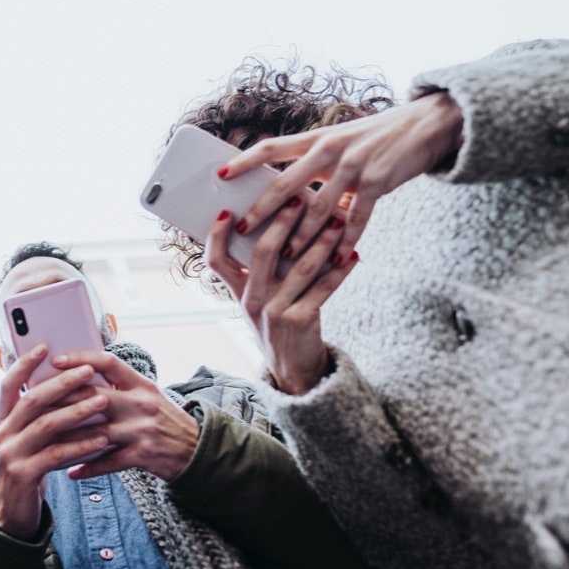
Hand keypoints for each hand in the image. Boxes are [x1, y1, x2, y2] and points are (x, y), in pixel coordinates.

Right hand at [0, 345, 111, 538]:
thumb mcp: (28, 439)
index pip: (8, 384)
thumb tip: (70, 385)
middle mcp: (2, 433)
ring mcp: (10, 455)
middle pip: (31, 400)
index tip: (44, 346)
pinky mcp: (23, 475)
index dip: (24, 364)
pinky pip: (55, 454)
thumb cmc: (29, 468)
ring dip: (76, 411)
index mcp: (2, 420)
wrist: (13, 514)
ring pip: (45, 425)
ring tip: (102, 401)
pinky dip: (80, 445)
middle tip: (88, 371)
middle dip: (61, 383)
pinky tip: (101, 439)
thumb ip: (40, 417)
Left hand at [46, 350, 199, 481]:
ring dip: (66, 439)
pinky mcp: (142, 455)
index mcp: (140, 383)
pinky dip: (87, 467)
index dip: (80, 359)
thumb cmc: (164, 419)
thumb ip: (120, 385)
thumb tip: (81, 373)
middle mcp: (141, 403)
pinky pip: (107, 462)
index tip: (55, 360)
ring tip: (43, 441)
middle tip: (34, 403)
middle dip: (62, 400)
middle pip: (94, 397)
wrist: (196, 450)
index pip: (108, 362)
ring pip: (95, 432)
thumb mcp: (147, 394)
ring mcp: (141, 430)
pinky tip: (69, 472)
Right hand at [204, 194, 357, 394]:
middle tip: (298, 199)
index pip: (216, 261)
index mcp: (238, 292)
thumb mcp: (260, 301)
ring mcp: (275, 312)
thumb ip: (262, 272)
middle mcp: (252, 300)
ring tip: (337, 221)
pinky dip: (341, 271)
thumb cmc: (278, 324)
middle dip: (281, 222)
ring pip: (300, 267)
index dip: (217, 235)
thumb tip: (280, 226)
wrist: (293, 369)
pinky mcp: (300, 321)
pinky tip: (353, 255)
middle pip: (262, 253)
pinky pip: (324, 289)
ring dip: (321, 241)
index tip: (228, 211)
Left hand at [218, 91, 463, 262]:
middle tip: (242, 228)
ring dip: (301, 235)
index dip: (244, 160)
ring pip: (319, 207)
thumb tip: (286, 191)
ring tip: (284, 257)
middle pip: (286, 182)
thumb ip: (315, 163)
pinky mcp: (377, 182)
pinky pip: (356, 217)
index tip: (220, 174)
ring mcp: (354, 166)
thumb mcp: (341, 140)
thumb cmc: (376, 137)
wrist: (427, 124)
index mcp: (316, 139)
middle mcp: (330, 149)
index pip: (271, 147)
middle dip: (262, 209)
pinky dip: (345, 240)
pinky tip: (337, 258)